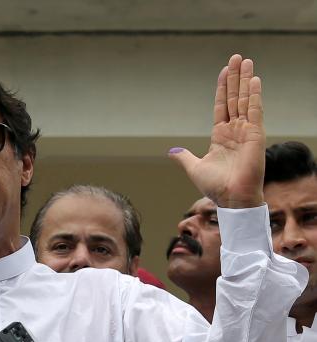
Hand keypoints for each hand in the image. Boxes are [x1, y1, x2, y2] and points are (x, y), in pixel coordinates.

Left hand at [170, 54, 264, 208]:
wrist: (230, 198)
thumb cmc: (215, 186)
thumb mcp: (194, 168)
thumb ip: (184, 157)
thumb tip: (172, 151)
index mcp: (220, 135)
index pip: (222, 105)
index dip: (223, 88)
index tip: (224, 71)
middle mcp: (235, 130)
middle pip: (235, 97)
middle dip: (235, 78)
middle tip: (237, 57)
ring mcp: (246, 131)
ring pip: (245, 99)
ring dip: (245, 80)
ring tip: (246, 61)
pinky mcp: (255, 135)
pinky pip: (255, 110)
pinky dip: (254, 95)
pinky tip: (254, 79)